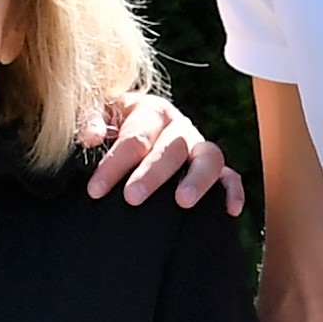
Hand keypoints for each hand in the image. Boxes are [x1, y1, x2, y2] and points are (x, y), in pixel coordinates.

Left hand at [79, 89, 245, 212]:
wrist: (126, 137)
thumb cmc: (108, 131)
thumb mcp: (96, 119)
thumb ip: (89, 121)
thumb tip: (91, 136)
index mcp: (150, 111)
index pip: (135, 137)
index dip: (115, 164)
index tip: (96, 190)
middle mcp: (178, 128)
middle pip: (172, 147)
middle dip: (152, 173)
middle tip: (132, 197)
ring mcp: (199, 148)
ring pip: (209, 157)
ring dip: (197, 178)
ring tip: (183, 202)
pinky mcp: (215, 169)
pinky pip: (231, 176)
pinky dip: (233, 190)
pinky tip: (230, 210)